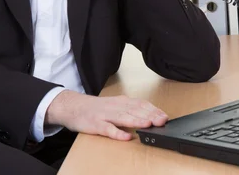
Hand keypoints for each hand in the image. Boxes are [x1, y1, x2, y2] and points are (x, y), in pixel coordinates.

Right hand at [45, 90, 168, 140]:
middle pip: (134, 110)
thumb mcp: (115, 105)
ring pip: (123, 117)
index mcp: (121, 102)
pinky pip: (107, 129)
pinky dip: (117, 133)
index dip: (154, 110)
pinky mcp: (95, 124)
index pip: (141, 104)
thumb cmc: (97, 108)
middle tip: (162, 121)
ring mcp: (105, 115)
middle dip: (150, 115)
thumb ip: (130, 110)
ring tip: (148, 125)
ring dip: (137, 121)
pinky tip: (125, 137)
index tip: (165, 116)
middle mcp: (115, 106)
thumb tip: (150, 116)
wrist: (73, 106)